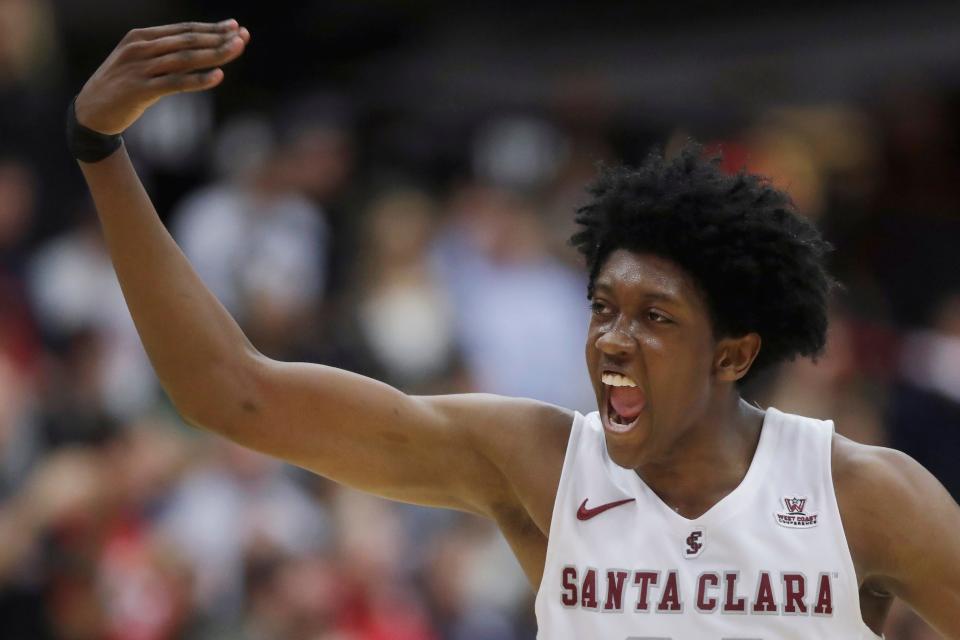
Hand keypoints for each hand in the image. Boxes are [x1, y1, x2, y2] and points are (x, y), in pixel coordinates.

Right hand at [75, 19, 249, 134]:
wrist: (90, 113)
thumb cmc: (122, 87)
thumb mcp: (140, 63)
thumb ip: (165, 54)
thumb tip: (199, 49)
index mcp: (141, 37)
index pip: (184, 30)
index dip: (211, 28)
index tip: (235, 27)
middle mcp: (140, 48)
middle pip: (188, 41)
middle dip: (218, 38)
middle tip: (244, 37)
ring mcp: (139, 68)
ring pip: (185, 59)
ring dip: (214, 54)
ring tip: (237, 49)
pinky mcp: (140, 90)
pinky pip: (175, 83)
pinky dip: (198, 79)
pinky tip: (218, 76)